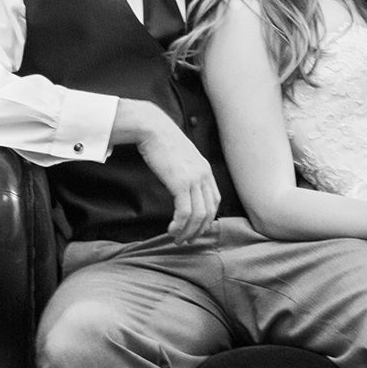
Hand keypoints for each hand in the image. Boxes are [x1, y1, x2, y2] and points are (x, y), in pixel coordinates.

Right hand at [116, 100, 218, 243]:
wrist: (152, 128)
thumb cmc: (161, 140)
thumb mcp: (180, 156)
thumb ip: (185, 171)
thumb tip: (180, 186)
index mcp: (205, 169)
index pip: (214, 200)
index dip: (208, 218)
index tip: (197, 228)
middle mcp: (204, 175)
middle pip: (209, 211)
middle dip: (199, 230)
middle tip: (187, 240)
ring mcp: (194, 179)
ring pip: (199, 215)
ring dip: (188, 231)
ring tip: (177, 238)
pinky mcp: (181, 183)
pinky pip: (185, 212)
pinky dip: (180, 225)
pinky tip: (171, 229)